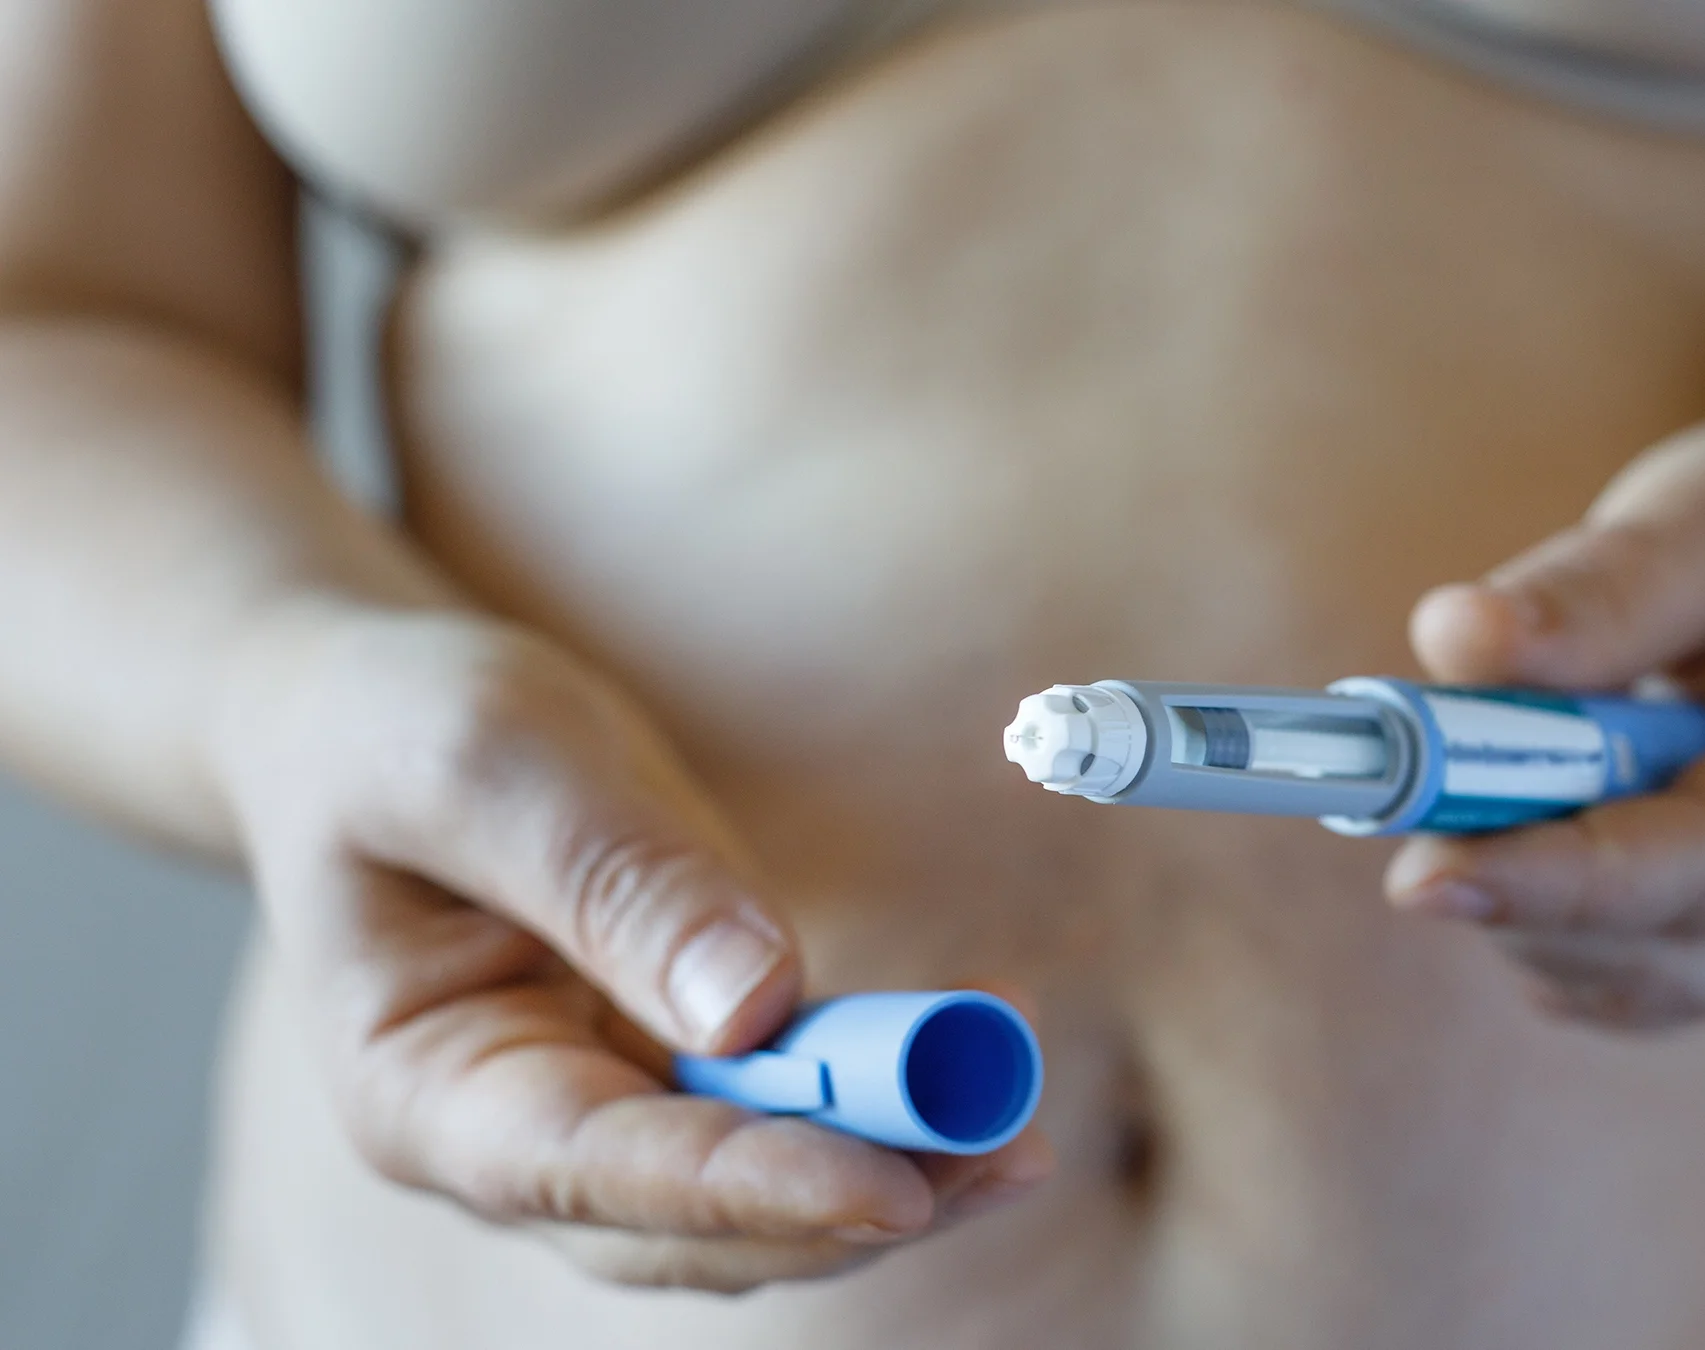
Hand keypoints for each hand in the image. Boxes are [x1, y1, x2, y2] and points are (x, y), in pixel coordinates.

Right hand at [206, 604, 1051, 1291]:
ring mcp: (600, 1111)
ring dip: (895, 1161)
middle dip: (852, 1195)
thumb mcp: (485, 761)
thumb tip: (761, 1000)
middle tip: (1001, 1147)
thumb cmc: (393, 732)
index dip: (752, 1188)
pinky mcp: (674, 1063)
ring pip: (759, 1189)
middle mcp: (517, 1140)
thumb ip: (612, 879)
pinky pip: (790, 1106)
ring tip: (1019, 1118)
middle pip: (699, 1222)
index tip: (890, 1187)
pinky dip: (886, 1092)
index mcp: (426, 1096)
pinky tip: (986, 1042)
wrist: (366, 720)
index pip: (603, 1177)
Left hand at [1386, 399, 1704, 1029]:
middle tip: (1405, 780)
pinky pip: (1613, 973)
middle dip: (1515, 879)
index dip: (1562, 878)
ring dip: (1518, 893)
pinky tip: (1531, 803)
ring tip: (1487, 760)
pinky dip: (1540, 906)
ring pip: (1620, 980)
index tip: (1419, 874)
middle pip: (1659, 948)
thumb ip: (1603, 584)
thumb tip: (1454, 642)